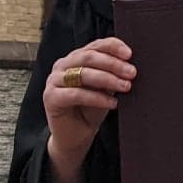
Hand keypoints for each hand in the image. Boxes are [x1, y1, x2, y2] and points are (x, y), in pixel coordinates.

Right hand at [43, 36, 134, 169]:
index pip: (96, 45)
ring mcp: (54, 80)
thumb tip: (131, 65)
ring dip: (108, 79)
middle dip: (113, 64)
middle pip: (90, 57)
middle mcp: (63, 65)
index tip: (130, 54)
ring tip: (126, 87)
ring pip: (83, 73)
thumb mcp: (105, 88)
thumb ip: (112, 74)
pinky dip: (97, 98)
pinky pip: (77, 94)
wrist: (76, 137)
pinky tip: (112, 103)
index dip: (113, 47)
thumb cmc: (91, 110)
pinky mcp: (50, 97)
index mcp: (76, 57)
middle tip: (132, 73)